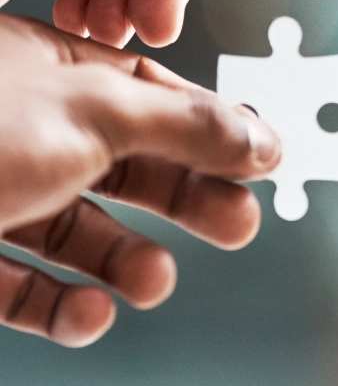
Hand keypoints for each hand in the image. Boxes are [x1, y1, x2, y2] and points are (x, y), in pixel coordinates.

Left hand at [0, 15, 279, 347]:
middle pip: (129, 164)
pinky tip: (87, 312)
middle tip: (241, 223)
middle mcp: (31, 128)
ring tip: (154, 280)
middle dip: (186, 197)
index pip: (156, 94)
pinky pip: (21, 285)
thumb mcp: (94, 111)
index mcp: (60, 73)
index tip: (266, 158)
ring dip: (125, 260)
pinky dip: (59, 305)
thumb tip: (265, 135)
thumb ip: (185, 123)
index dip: (214, 126)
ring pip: (78, 232)